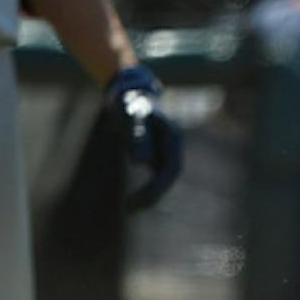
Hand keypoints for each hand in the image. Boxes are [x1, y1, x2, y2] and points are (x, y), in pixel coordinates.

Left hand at [105, 65, 182, 211]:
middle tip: (131, 209)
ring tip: (130, 208)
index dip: (158, 187)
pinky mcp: (154, 153)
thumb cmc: (129, 100)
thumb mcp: (131, 114)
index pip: (170, 170)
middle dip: (152, 195)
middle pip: (167, 178)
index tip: (141, 200)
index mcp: (172, 139)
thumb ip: (136, 135)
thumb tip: (138, 162)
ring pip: (161, 179)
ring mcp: (164, 151)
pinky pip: (153, 176)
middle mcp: (172, 147)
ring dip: (149, 195)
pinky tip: (132, 199)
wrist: (127, 90)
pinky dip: (145, 189)